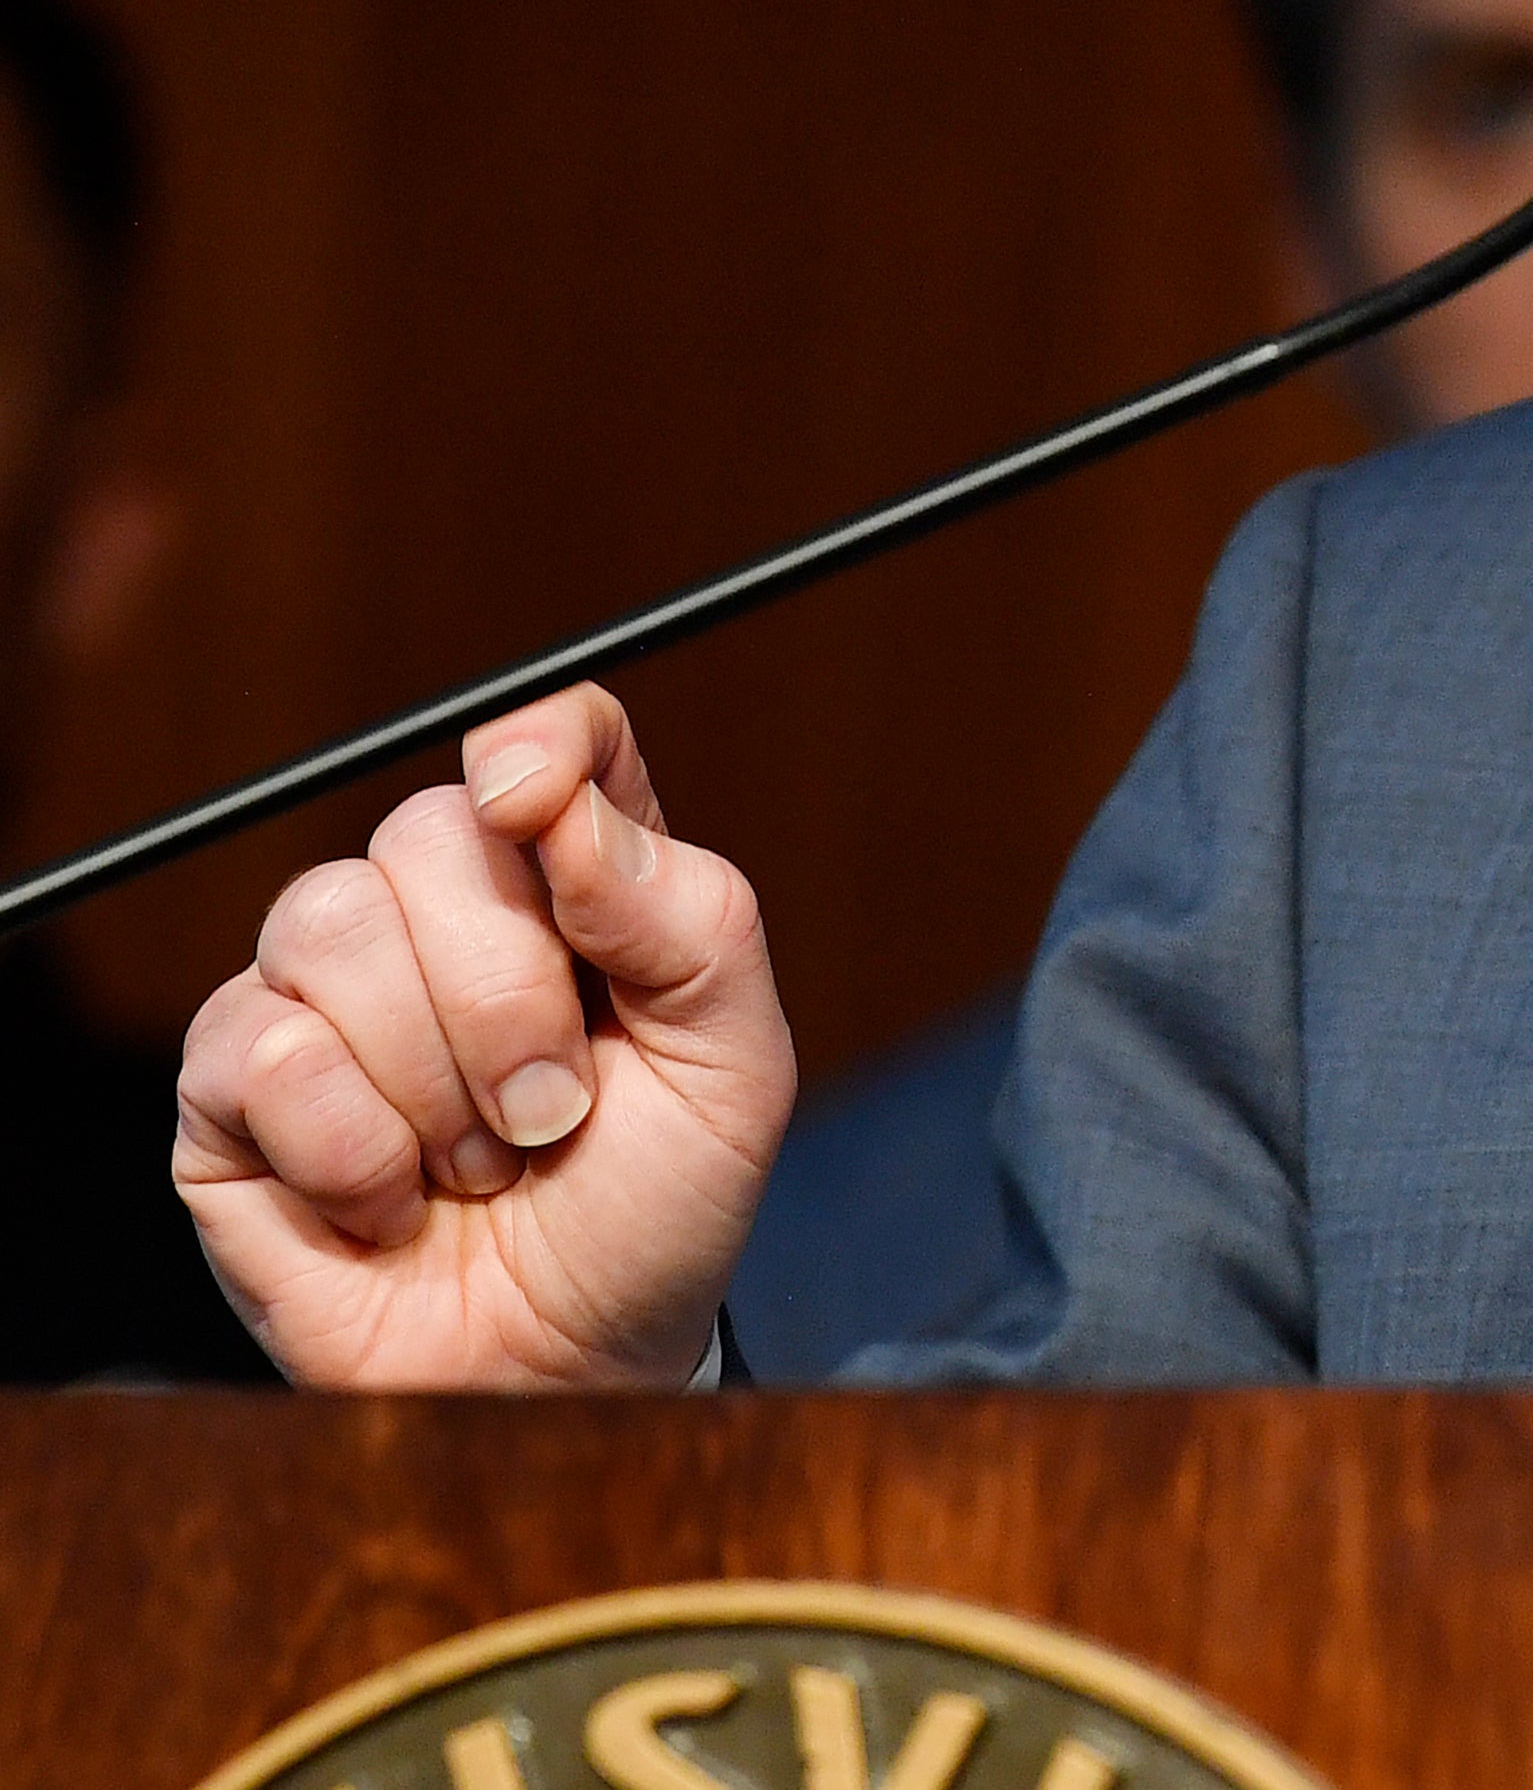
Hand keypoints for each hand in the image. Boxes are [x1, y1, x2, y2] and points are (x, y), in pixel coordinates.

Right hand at [173, 685, 793, 1388]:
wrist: (568, 1362)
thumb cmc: (656, 1209)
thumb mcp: (733, 1066)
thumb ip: (685, 917)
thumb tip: (561, 801)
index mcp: (580, 881)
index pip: (554, 739)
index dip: (540, 744)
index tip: (535, 795)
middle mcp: (446, 912)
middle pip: (431, 831)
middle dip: (510, 992)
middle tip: (554, 1110)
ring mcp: (328, 991)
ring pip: (333, 922)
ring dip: (435, 1078)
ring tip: (480, 1160)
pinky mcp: (232, 1087)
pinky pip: (259, 1044)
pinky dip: (352, 1144)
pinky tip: (393, 1199)